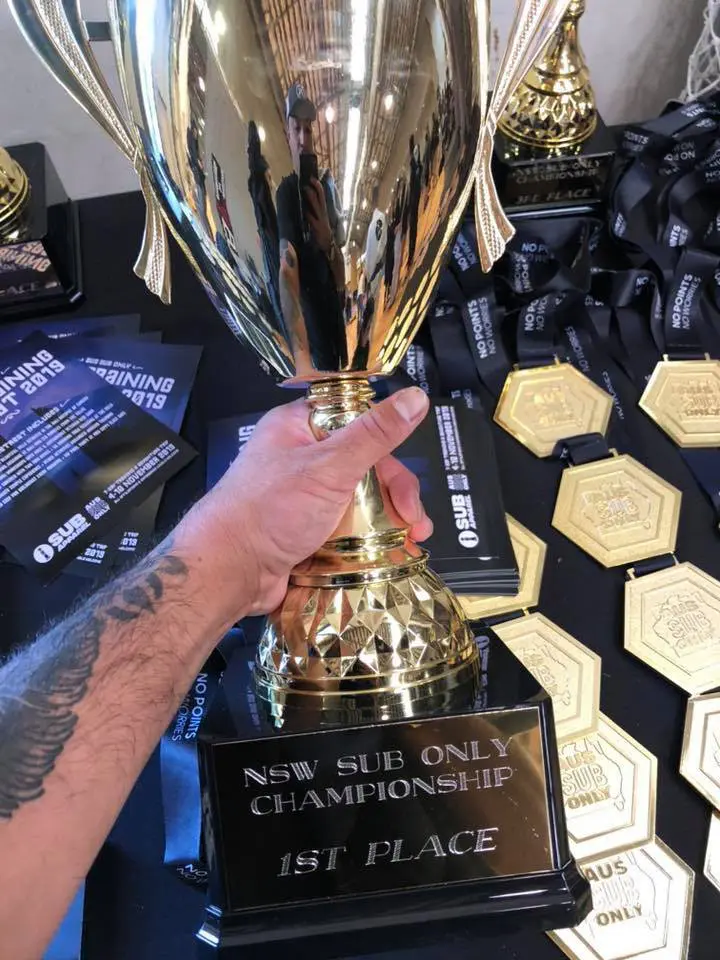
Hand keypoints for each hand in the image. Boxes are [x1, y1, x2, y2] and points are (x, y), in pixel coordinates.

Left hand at [190, 387, 431, 616]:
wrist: (228, 573)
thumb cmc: (264, 513)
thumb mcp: (329, 467)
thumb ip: (374, 434)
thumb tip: (413, 399)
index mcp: (299, 428)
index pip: (358, 421)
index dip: (388, 447)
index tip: (404, 477)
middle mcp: (301, 458)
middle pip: (366, 465)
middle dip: (395, 494)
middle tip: (411, 519)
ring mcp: (304, 497)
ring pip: (361, 500)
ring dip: (388, 520)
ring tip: (408, 540)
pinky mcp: (307, 530)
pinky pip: (348, 528)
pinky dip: (369, 539)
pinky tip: (388, 551)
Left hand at [304, 177, 332, 252]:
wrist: (327, 246)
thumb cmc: (321, 233)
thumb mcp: (319, 220)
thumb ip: (314, 212)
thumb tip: (306, 204)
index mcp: (323, 211)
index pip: (321, 196)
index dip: (317, 187)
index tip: (312, 178)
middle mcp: (323, 213)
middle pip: (321, 198)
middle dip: (316, 188)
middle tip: (310, 179)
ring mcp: (321, 220)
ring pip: (317, 206)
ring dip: (311, 197)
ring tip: (306, 189)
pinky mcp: (318, 228)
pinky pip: (313, 220)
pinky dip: (309, 215)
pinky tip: (305, 211)